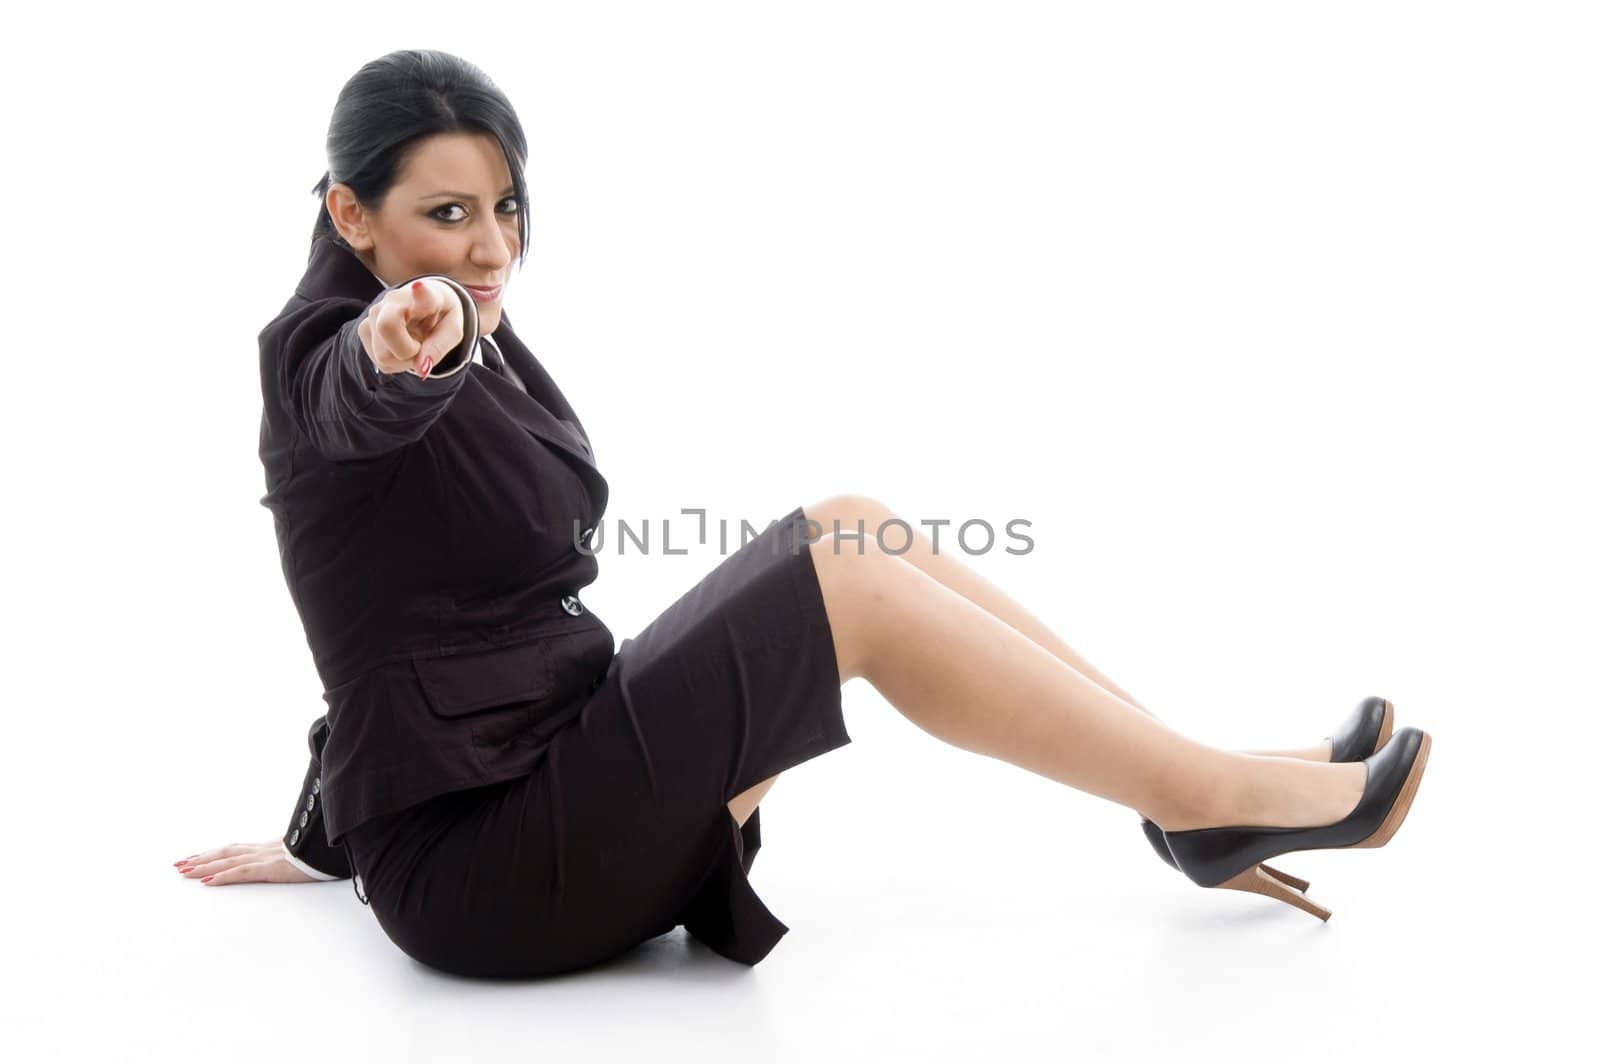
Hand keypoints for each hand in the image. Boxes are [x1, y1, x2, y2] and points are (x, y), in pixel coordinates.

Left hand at [173, 837, 320, 885]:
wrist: (336, 849)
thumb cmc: (324, 853)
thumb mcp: (305, 855)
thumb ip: (292, 856)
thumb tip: (289, 860)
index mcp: (270, 847)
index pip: (236, 849)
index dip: (215, 853)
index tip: (196, 858)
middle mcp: (264, 849)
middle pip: (226, 852)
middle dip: (201, 858)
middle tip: (179, 865)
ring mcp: (267, 857)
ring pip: (228, 859)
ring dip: (204, 865)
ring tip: (184, 872)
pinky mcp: (272, 868)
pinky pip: (242, 872)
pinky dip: (222, 875)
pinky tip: (207, 880)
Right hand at [357, 278, 464, 379]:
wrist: (425, 308)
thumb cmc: (441, 318)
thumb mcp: (452, 332)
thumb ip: (439, 348)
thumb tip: (421, 370)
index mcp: (426, 295)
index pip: (421, 294)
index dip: (420, 293)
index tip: (419, 287)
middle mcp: (394, 300)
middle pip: (387, 330)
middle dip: (407, 353)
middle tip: (421, 346)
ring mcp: (374, 313)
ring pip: (383, 356)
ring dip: (403, 360)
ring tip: (414, 345)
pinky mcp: (364, 328)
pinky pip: (380, 361)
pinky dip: (394, 362)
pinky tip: (401, 346)